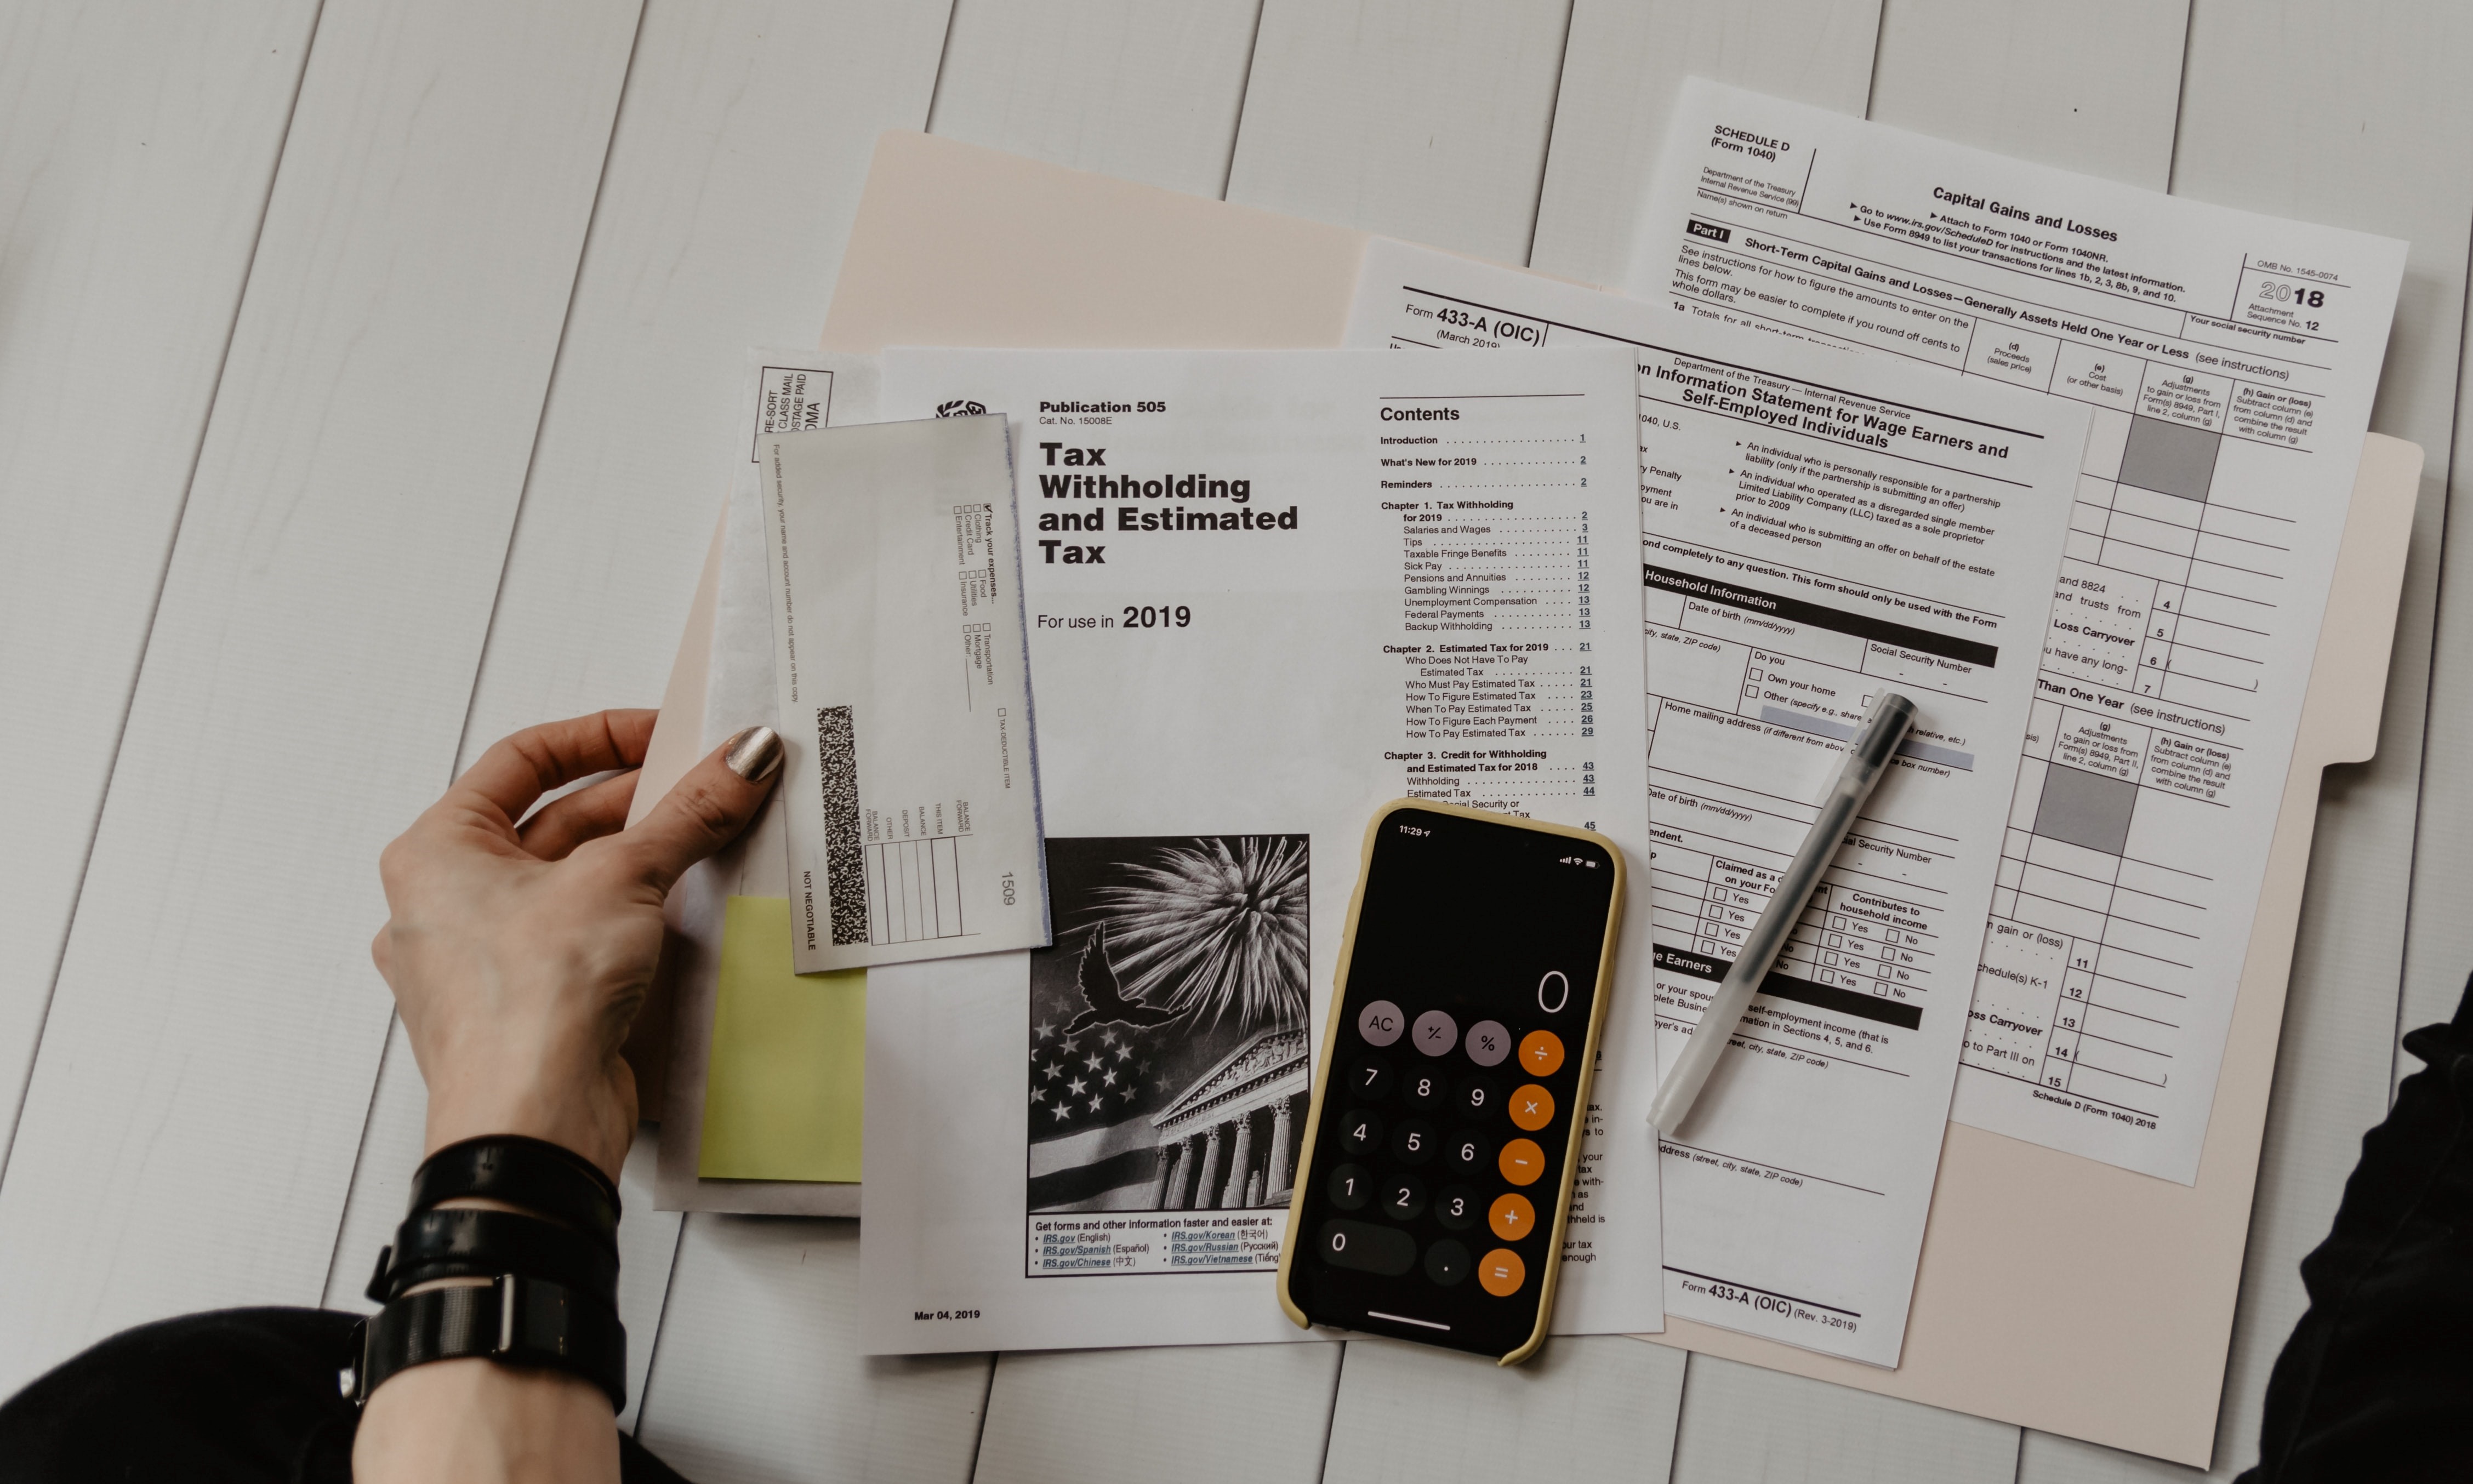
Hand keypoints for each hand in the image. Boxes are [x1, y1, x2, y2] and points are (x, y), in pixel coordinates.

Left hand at [371, 710, 781, 1179]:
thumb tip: (739, 759)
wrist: (529, 1127)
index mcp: (434, 851)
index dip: (600, 737)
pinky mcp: (524, 1008)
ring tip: (702, 841)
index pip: (522, 760)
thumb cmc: (527, 1006)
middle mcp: (444, 903)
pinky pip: (579, 939)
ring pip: (568, 884)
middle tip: (704, 788)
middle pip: (551, 822)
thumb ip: (687, 813)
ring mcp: (481, 961)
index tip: (664, 735)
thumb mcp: (622, 877)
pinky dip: (627, 917)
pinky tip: (676, 912)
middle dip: (634, 803)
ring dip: (636, 861)